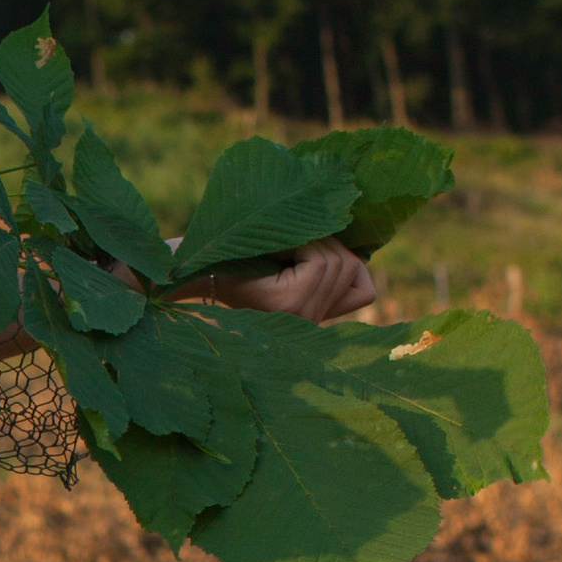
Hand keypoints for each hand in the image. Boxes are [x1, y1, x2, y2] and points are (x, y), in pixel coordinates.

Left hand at [189, 234, 376, 324]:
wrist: (196, 269)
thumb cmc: (237, 262)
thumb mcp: (287, 268)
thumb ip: (322, 268)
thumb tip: (361, 249)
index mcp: (312, 315)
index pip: (365, 292)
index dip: (347, 262)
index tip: (309, 252)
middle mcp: (311, 321)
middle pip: (351, 268)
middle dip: (327, 243)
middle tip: (291, 241)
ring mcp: (301, 315)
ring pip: (338, 261)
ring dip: (314, 240)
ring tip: (284, 244)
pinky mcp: (288, 303)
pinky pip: (320, 262)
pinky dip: (306, 244)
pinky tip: (280, 248)